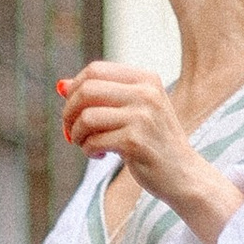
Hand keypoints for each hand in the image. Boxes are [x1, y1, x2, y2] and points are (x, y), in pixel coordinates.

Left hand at [53, 62, 209, 208]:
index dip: (75, 89)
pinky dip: (89, 150)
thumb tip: (61, 85)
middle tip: (72, 131)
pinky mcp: (135, 141)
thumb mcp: (132, 110)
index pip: (95, 70)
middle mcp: (146, 93)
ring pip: (87, 117)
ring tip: (87, 145)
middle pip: (87, 90)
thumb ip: (100, 96)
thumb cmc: (152, 141)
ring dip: (77, 135)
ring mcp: (142, 116)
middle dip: (69, 113)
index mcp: (146, 79)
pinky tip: (100, 155)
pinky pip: (94, 141)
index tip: (73, 110)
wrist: (182, 174)